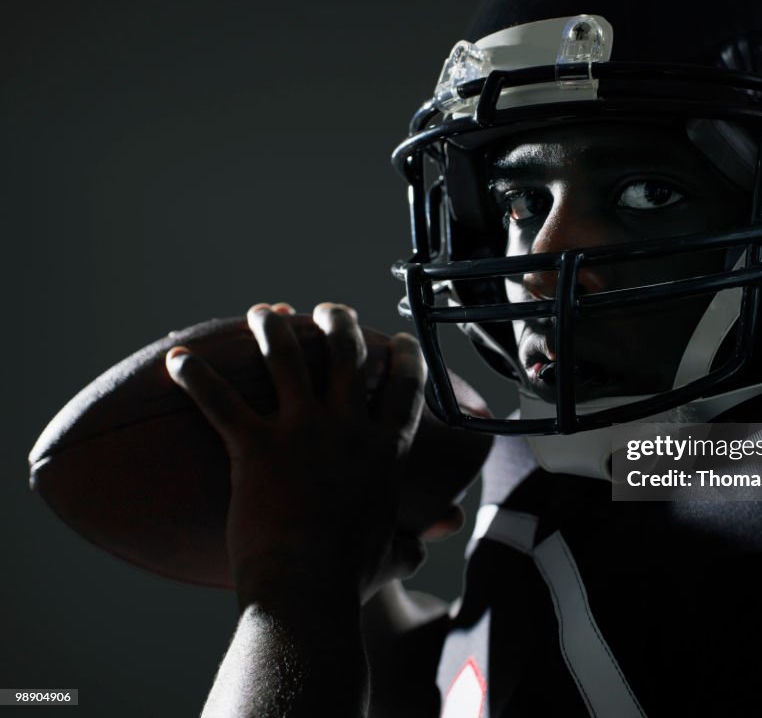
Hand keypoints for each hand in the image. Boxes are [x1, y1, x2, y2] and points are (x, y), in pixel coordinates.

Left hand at [165, 302, 426, 605]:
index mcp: (385, 450)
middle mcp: (348, 429)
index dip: (405, 357)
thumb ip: (419, 536)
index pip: (405, 388)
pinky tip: (177, 360)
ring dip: (274, 329)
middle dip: (339, 322)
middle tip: (328, 310)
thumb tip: (446, 527)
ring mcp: (302, 432)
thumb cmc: (350, 578)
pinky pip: (220, 401)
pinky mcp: (256, 446)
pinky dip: (195, 378)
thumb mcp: (395, 554)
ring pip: (289, 359)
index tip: (398, 339)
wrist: (307, 590)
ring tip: (263, 312)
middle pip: (348, 355)